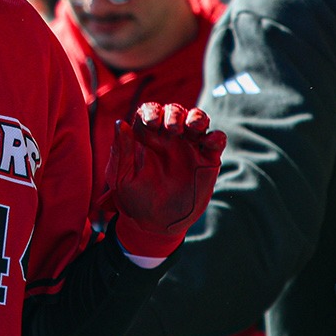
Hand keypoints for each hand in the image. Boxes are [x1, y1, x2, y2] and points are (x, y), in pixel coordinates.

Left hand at [106, 103, 224, 258]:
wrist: (156, 224)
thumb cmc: (134, 199)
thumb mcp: (122, 177)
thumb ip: (122, 150)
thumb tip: (119, 122)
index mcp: (147, 137)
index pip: (150, 111)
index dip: (152, 111)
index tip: (151, 122)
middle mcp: (169, 138)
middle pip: (175, 111)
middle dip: (175, 114)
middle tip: (173, 129)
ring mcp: (189, 147)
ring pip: (198, 119)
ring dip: (197, 117)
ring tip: (193, 127)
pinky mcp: (207, 161)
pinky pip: (216, 141)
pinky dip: (216, 137)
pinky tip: (209, 142)